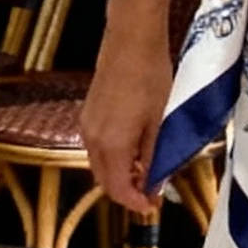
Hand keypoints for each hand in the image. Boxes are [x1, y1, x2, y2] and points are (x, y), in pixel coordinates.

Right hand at [81, 33, 174, 214]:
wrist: (131, 41)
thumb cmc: (150, 76)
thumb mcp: (160, 122)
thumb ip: (154, 156)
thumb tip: (154, 181)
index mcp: (112, 144)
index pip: (117, 189)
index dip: (135, 202)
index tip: (152, 205)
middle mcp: (93, 138)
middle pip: (104, 180)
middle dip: (126, 191)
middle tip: (151, 191)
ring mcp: (87, 125)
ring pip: (99, 164)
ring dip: (119, 174)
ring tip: (146, 170)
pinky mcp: (88, 113)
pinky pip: (97, 147)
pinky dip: (112, 157)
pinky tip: (133, 150)